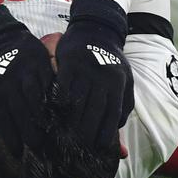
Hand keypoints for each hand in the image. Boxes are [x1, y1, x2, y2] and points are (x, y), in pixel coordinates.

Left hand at [0, 4, 53, 152]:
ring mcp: (27, 71)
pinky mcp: (41, 63)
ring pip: (38, 98)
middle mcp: (11, 81)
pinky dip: (54, 99)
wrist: (0, 38)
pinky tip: (58, 113)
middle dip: (31, 133)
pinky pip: (50, 85)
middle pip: (23, 112)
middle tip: (38, 148)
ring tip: (49, 133)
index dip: (12, 138)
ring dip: (44, 118)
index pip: (4, 119)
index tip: (18, 152)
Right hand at [53, 0, 133, 151]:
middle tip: (77, 146)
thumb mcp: (124, 81)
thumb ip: (123, 108)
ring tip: (64, 135)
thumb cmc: (110, 62)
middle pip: (93, 111)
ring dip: (70, 121)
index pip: (111, 115)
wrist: (96, 29)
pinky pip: (62, 87)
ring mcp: (85, 69)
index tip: (96, 147)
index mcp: (118, 83)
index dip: (104, 134)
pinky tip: (54, 113)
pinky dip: (58, 102)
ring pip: (76, 101)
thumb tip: (122, 132)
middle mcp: (103, 77)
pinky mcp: (69, 62)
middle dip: (85, 132)